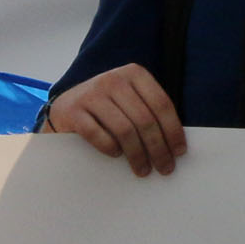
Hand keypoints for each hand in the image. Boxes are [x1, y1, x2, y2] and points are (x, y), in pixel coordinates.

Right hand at [46, 63, 186, 176]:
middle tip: (165, 168)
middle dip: (158, 147)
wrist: (65, 104)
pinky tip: (117, 156)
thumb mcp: (130, 98)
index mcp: (135, 74)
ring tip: (143, 170)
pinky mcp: (73, 110)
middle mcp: (114, 80)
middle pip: (145, 119)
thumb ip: (148, 110)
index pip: (162, 104)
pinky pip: (96, 134)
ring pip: (124, 129)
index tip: (180, 151)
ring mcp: (92, 94)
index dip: (173, 129)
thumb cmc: (107, 106)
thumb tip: (174, 142)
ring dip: (137, 154)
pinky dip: (110, 148)